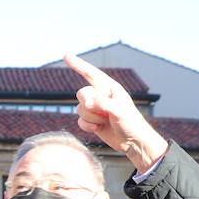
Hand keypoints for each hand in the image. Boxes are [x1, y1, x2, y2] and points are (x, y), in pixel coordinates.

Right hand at [63, 53, 168, 171]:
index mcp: (109, 87)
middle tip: (103, 113)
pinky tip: (98, 129)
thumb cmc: (131, 123)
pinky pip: (80, 121)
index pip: (90, 73)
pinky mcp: (92, 121)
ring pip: (80, 109)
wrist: (133, 142)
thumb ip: (102, 104)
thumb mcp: (119, 110)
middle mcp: (100, 96)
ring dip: (91, 118)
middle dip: (89, 105)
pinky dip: (88, 126)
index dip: (78, 64)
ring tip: (105, 121)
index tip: (66, 55)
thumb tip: (86, 103)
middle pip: (81, 94)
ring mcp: (95, 109)